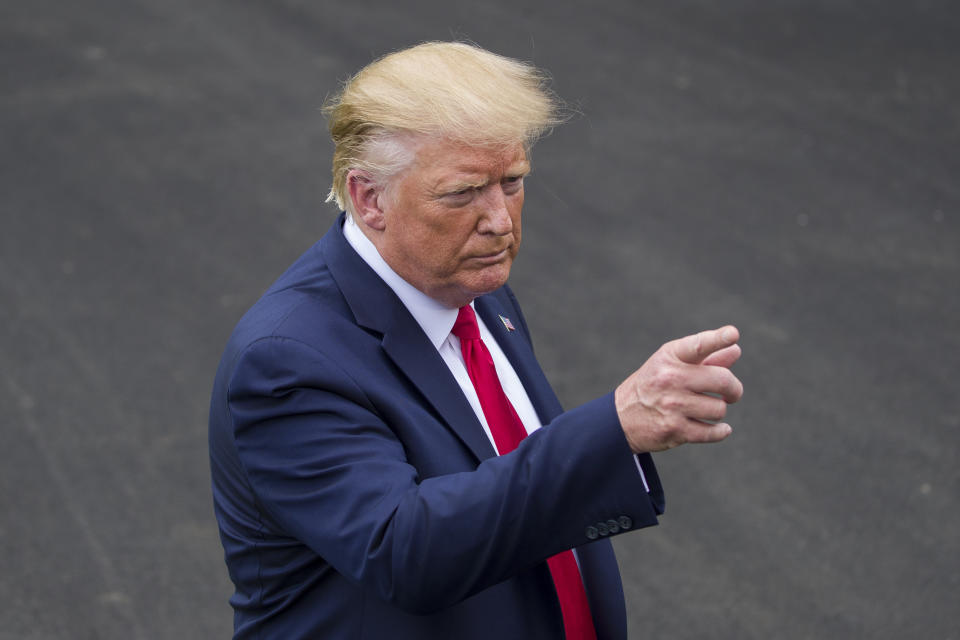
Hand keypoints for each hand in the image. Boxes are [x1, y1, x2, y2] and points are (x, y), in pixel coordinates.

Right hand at [615, 326, 743, 452]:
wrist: (620, 418)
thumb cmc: (653, 385)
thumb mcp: (671, 365)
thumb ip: (705, 358)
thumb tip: (735, 349)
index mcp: (669, 357)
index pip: (698, 345)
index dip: (717, 339)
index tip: (733, 334)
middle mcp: (669, 378)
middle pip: (722, 380)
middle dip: (734, 389)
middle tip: (732, 393)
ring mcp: (672, 406)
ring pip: (719, 409)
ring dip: (718, 411)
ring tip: (706, 410)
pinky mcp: (675, 430)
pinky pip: (713, 432)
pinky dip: (721, 431)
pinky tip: (720, 428)